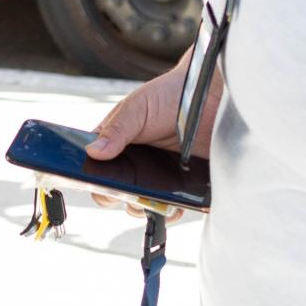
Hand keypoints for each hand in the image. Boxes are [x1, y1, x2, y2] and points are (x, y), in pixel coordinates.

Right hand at [83, 62, 216, 213]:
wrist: (212, 95)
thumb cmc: (170, 93)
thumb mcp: (138, 107)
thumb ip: (116, 130)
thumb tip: (92, 152)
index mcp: (116, 141)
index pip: (95, 166)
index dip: (94, 178)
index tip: (99, 184)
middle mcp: (134, 160)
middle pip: (116, 189)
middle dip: (118, 198)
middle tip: (127, 194)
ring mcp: (157, 174)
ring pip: (142, 202)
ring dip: (143, 208)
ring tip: (149, 204)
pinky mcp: (180, 183)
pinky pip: (171, 205)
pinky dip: (170, 212)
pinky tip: (172, 209)